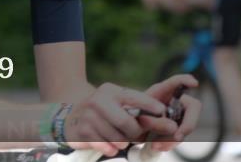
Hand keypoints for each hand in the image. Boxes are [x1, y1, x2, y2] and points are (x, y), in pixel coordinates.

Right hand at [62, 83, 180, 157]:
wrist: (71, 117)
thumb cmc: (103, 113)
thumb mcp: (117, 105)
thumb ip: (139, 112)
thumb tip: (169, 123)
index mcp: (111, 91)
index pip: (134, 98)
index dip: (150, 106)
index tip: (162, 112)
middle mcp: (98, 100)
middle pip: (127, 123)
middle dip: (135, 134)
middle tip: (135, 136)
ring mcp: (89, 116)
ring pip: (118, 139)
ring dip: (122, 143)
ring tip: (118, 139)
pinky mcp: (82, 131)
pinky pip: (106, 147)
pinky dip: (111, 149)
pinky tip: (108, 144)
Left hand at [139, 74, 201, 152]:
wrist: (130, 128)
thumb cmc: (134, 115)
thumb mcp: (138, 116)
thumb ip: (155, 120)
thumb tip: (174, 128)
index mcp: (162, 91)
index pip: (177, 82)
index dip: (186, 80)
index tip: (194, 83)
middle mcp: (174, 101)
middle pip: (193, 107)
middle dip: (188, 124)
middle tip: (177, 137)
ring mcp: (178, 114)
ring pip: (187, 126)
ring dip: (174, 138)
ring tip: (156, 145)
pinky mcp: (176, 128)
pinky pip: (179, 137)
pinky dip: (169, 144)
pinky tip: (157, 146)